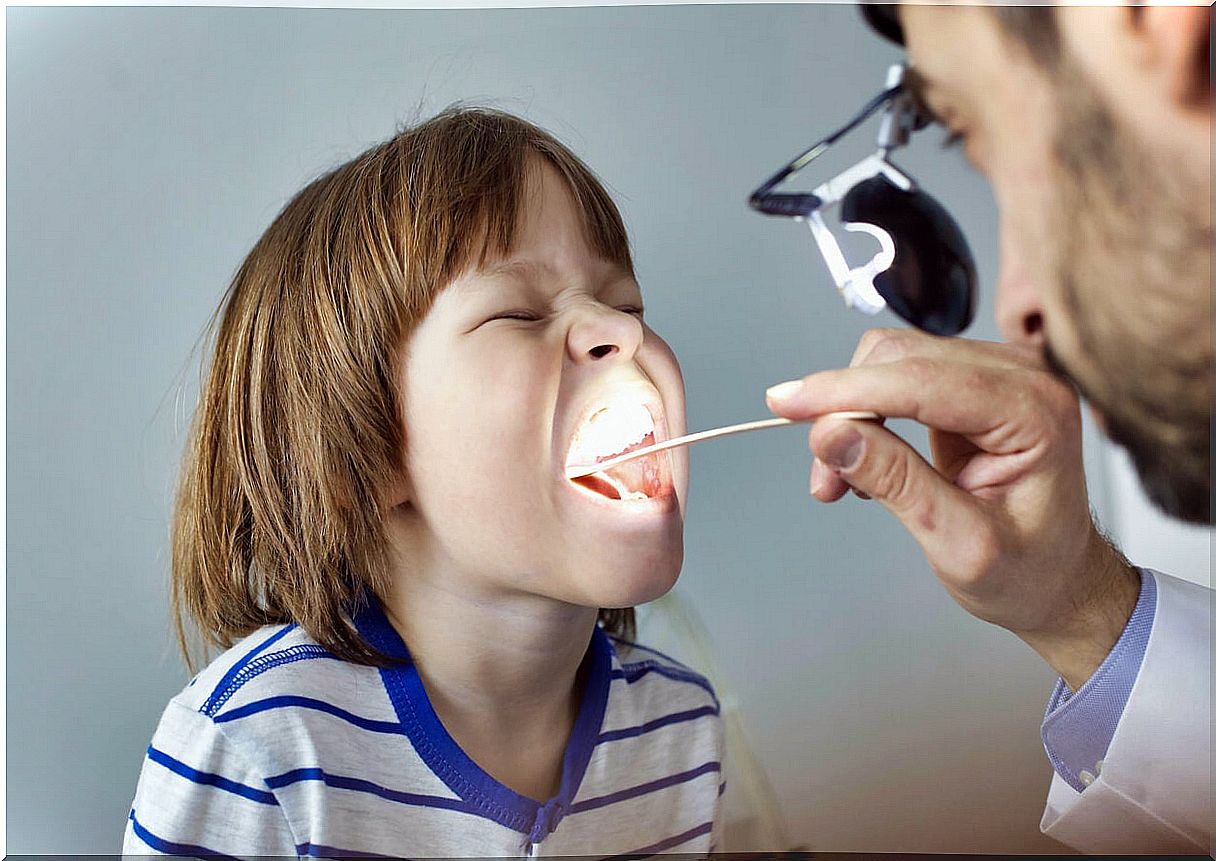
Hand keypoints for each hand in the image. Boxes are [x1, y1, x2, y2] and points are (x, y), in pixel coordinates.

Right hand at [766, 329, 1139, 689]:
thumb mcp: (960, 544)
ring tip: (840, 478)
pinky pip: (897, 375)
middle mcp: (1022, 375)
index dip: (846, 391)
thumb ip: (897, 484)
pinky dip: (864, 413)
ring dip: (848, 412)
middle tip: (823, 474)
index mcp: (1035, 412)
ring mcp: (997, 372)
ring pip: (890, 359)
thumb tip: (830, 435)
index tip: (785, 403)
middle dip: (843, 408)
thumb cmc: (1029, 571)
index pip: (922, 382)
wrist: (1058, 578)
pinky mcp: (971, 380)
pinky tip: (862, 461)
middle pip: (900, 357)